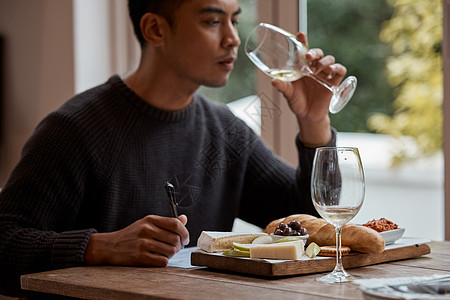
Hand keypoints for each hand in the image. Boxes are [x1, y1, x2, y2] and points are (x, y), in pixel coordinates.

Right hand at [84, 214, 188, 266]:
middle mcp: (147, 230)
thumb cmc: (132, 235)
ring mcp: (143, 244)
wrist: (110, 246)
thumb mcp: (147, 223)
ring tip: (166, 253)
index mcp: (150, 220)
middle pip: (175, 239)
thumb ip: (166, 222)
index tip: (185, 239)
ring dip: (172, 254)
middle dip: (179, 245)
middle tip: (175, 248)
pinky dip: (164, 261)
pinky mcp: (140, 257)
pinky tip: (158, 258)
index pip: (175, 224)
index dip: (185, 232)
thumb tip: (184, 218)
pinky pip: (162, 261)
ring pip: (171, 251)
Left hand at [271, 32, 346, 146]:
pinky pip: (340, 71)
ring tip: (316, 69)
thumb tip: (273, 81)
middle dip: (315, 52)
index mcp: (303, 67)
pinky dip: (338, 68)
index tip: (300, 34)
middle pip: (318, 53)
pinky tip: (332, 70)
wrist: (308, 116)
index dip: (303, 41)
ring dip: (324, 61)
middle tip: (309, 57)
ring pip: (329, 60)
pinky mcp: (333, 83)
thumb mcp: (288, 94)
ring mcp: (324, 75)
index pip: (303, 50)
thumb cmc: (297, 102)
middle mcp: (314, 68)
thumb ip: (282, 87)